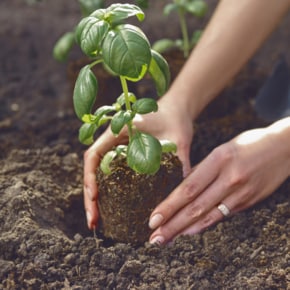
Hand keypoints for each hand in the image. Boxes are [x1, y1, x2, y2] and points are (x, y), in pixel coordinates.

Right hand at [83, 95, 194, 229]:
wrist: (176, 111)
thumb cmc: (175, 119)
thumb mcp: (178, 138)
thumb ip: (180, 160)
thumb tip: (184, 190)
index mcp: (117, 132)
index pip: (93, 155)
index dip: (90, 177)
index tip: (94, 197)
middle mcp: (112, 142)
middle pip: (92, 170)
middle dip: (90, 196)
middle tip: (93, 222)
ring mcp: (116, 151)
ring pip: (98, 175)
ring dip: (95, 198)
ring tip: (96, 221)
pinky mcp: (124, 158)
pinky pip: (110, 175)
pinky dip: (106, 192)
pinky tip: (109, 208)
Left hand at [149, 121, 289, 244]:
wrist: (284, 148)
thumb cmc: (249, 144)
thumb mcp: (222, 148)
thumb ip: (202, 168)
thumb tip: (183, 186)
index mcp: (219, 159)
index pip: (188, 188)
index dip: (169, 206)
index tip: (153, 219)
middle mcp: (230, 178)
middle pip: (195, 206)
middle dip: (172, 224)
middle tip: (154, 238)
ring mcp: (241, 192)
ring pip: (209, 215)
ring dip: (185, 230)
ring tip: (168, 239)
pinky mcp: (250, 201)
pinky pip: (223, 215)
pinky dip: (205, 225)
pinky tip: (191, 232)